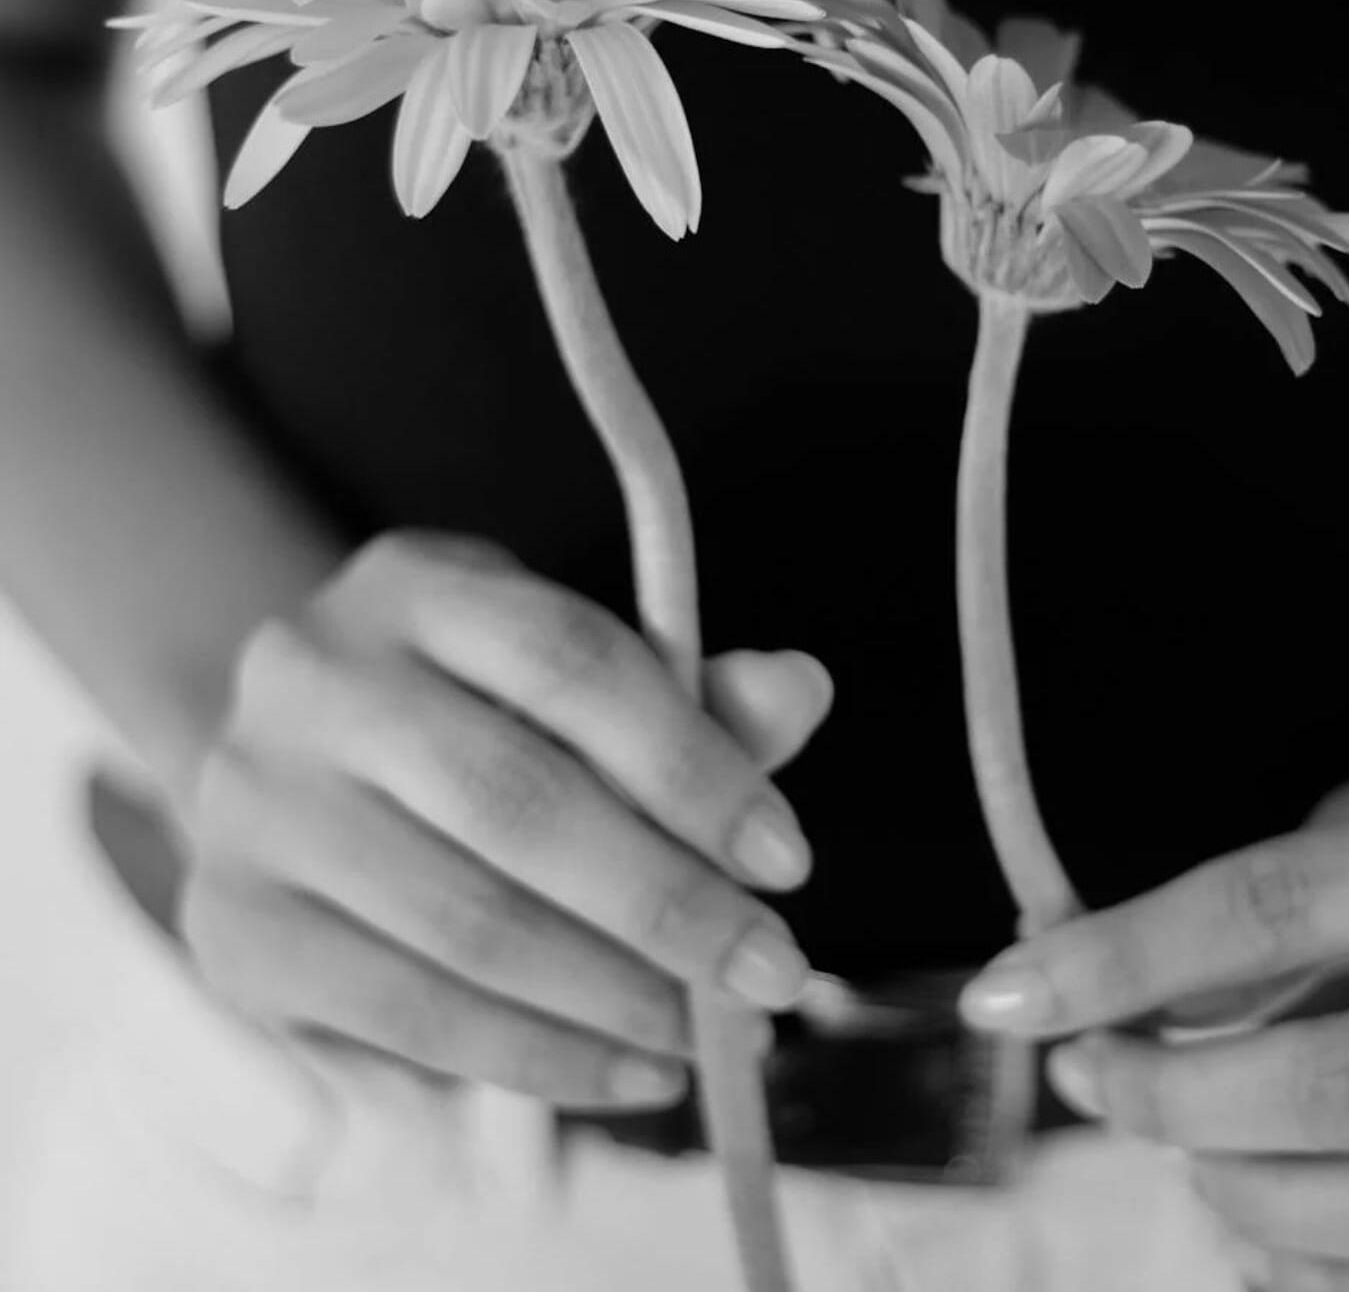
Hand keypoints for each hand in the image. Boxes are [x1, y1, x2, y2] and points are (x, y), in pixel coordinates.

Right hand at [176, 532, 830, 1110]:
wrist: (303, 771)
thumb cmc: (475, 716)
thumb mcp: (570, 678)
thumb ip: (689, 694)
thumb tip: (803, 691)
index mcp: (415, 584)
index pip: (571, 663)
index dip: (691, 764)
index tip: (786, 860)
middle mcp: (313, 676)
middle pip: (515, 801)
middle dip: (667, 902)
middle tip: (772, 974)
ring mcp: (255, 805)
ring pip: (466, 923)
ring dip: (615, 997)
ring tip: (711, 1033)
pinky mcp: (235, 928)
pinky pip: (410, 1016)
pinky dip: (540, 1059)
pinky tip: (630, 1073)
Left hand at [960, 737, 1348, 1289]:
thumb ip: (1288, 898)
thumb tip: (1147, 988)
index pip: (1260, 911)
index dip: (1116, 960)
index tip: (1002, 994)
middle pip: (1320, 1089)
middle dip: (1168, 1096)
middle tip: (1086, 1072)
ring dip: (1248, 1198)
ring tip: (1186, 1152)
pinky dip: (1332, 1269)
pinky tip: (1264, 1233)